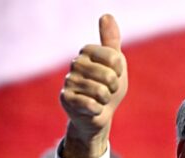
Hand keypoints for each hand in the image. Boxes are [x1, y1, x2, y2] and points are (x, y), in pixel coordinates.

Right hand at [60, 14, 126, 157]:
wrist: (98, 116)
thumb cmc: (108, 88)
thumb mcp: (116, 65)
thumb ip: (111, 41)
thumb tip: (106, 15)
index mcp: (87, 51)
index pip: (114, 58)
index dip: (119, 71)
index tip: (114, 75)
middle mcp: (75, 63)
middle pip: (108, 75)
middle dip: (113, 88)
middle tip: (107, 91)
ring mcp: (69, 81)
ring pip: (100, 91)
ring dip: (105, 100)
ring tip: (99, 100)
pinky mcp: (65, 99)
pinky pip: (91, 104)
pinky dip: (97, 110)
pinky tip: (92, 109)